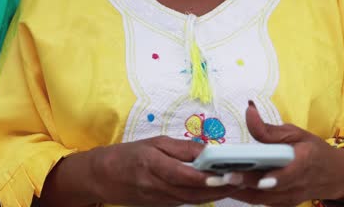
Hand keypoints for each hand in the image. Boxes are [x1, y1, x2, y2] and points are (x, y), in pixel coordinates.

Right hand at [85, 136, 238, 205]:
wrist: (101, 178)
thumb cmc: (126, 155)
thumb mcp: (152, 143)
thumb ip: (181, 148)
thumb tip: (208, 150)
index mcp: (150, 164)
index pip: (182, 174)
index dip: (205, 177)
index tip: (225, 173)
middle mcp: (155, 186)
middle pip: (193, 192)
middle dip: (219, 188)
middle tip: (242, 179)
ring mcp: (159, 199)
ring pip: (193, 200)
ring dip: (216, 194)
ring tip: (237, 184)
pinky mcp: (162, 206)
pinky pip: (187, 202)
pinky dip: (204, 196)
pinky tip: (218, 189)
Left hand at [227, 102, 343, 206]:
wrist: (334, 176)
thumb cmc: (313, 150)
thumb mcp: (296, 134)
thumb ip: (269, 129)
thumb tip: (248, 111)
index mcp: (305, 163)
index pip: (288, 175)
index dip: (272, 178)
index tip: (256, 176)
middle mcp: (298, 185)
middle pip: (268, 189)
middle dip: (245, 183)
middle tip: (224, 175)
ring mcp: (290, 198)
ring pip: (261, 199)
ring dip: (239, 190)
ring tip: (218, 178)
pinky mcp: (282, 204)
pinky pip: (260, 201)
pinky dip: (243, 193)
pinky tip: (226, 183)